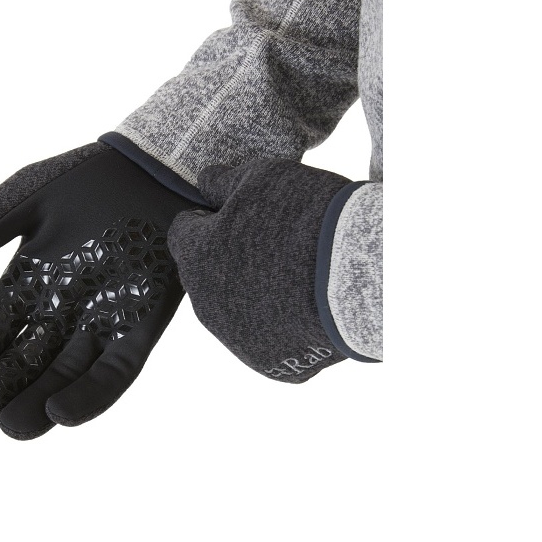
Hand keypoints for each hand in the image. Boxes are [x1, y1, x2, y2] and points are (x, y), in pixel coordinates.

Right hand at [0, 143, 193, 438]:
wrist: (156, 168)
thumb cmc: (90, 176)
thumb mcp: (28, 196)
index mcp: (27, 282)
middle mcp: (60, 311)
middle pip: (22, 363)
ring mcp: (100, 323)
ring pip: (64, 376)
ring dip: (38, 403)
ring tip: (10, 425)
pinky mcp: (140, 329)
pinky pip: (115, 372)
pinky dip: (90, 395)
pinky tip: (60, 413)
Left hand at [168, 159, 351, 382]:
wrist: (358, 276)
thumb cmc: (306, 220)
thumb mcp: (262, 177)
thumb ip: (223, 181)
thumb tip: (205, 181)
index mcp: (195, 256)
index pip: (184, 232)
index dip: (209, 218)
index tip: (237, 212)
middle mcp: (205, 305)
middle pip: (206, 275)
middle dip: (227, 257)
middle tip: (273, 241)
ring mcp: (236, 339)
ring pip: (233, 310)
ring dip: (251, 292)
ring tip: (296, 273)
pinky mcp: (268, 364)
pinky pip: (265, 340)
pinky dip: (279, 324)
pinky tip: (307, 305)